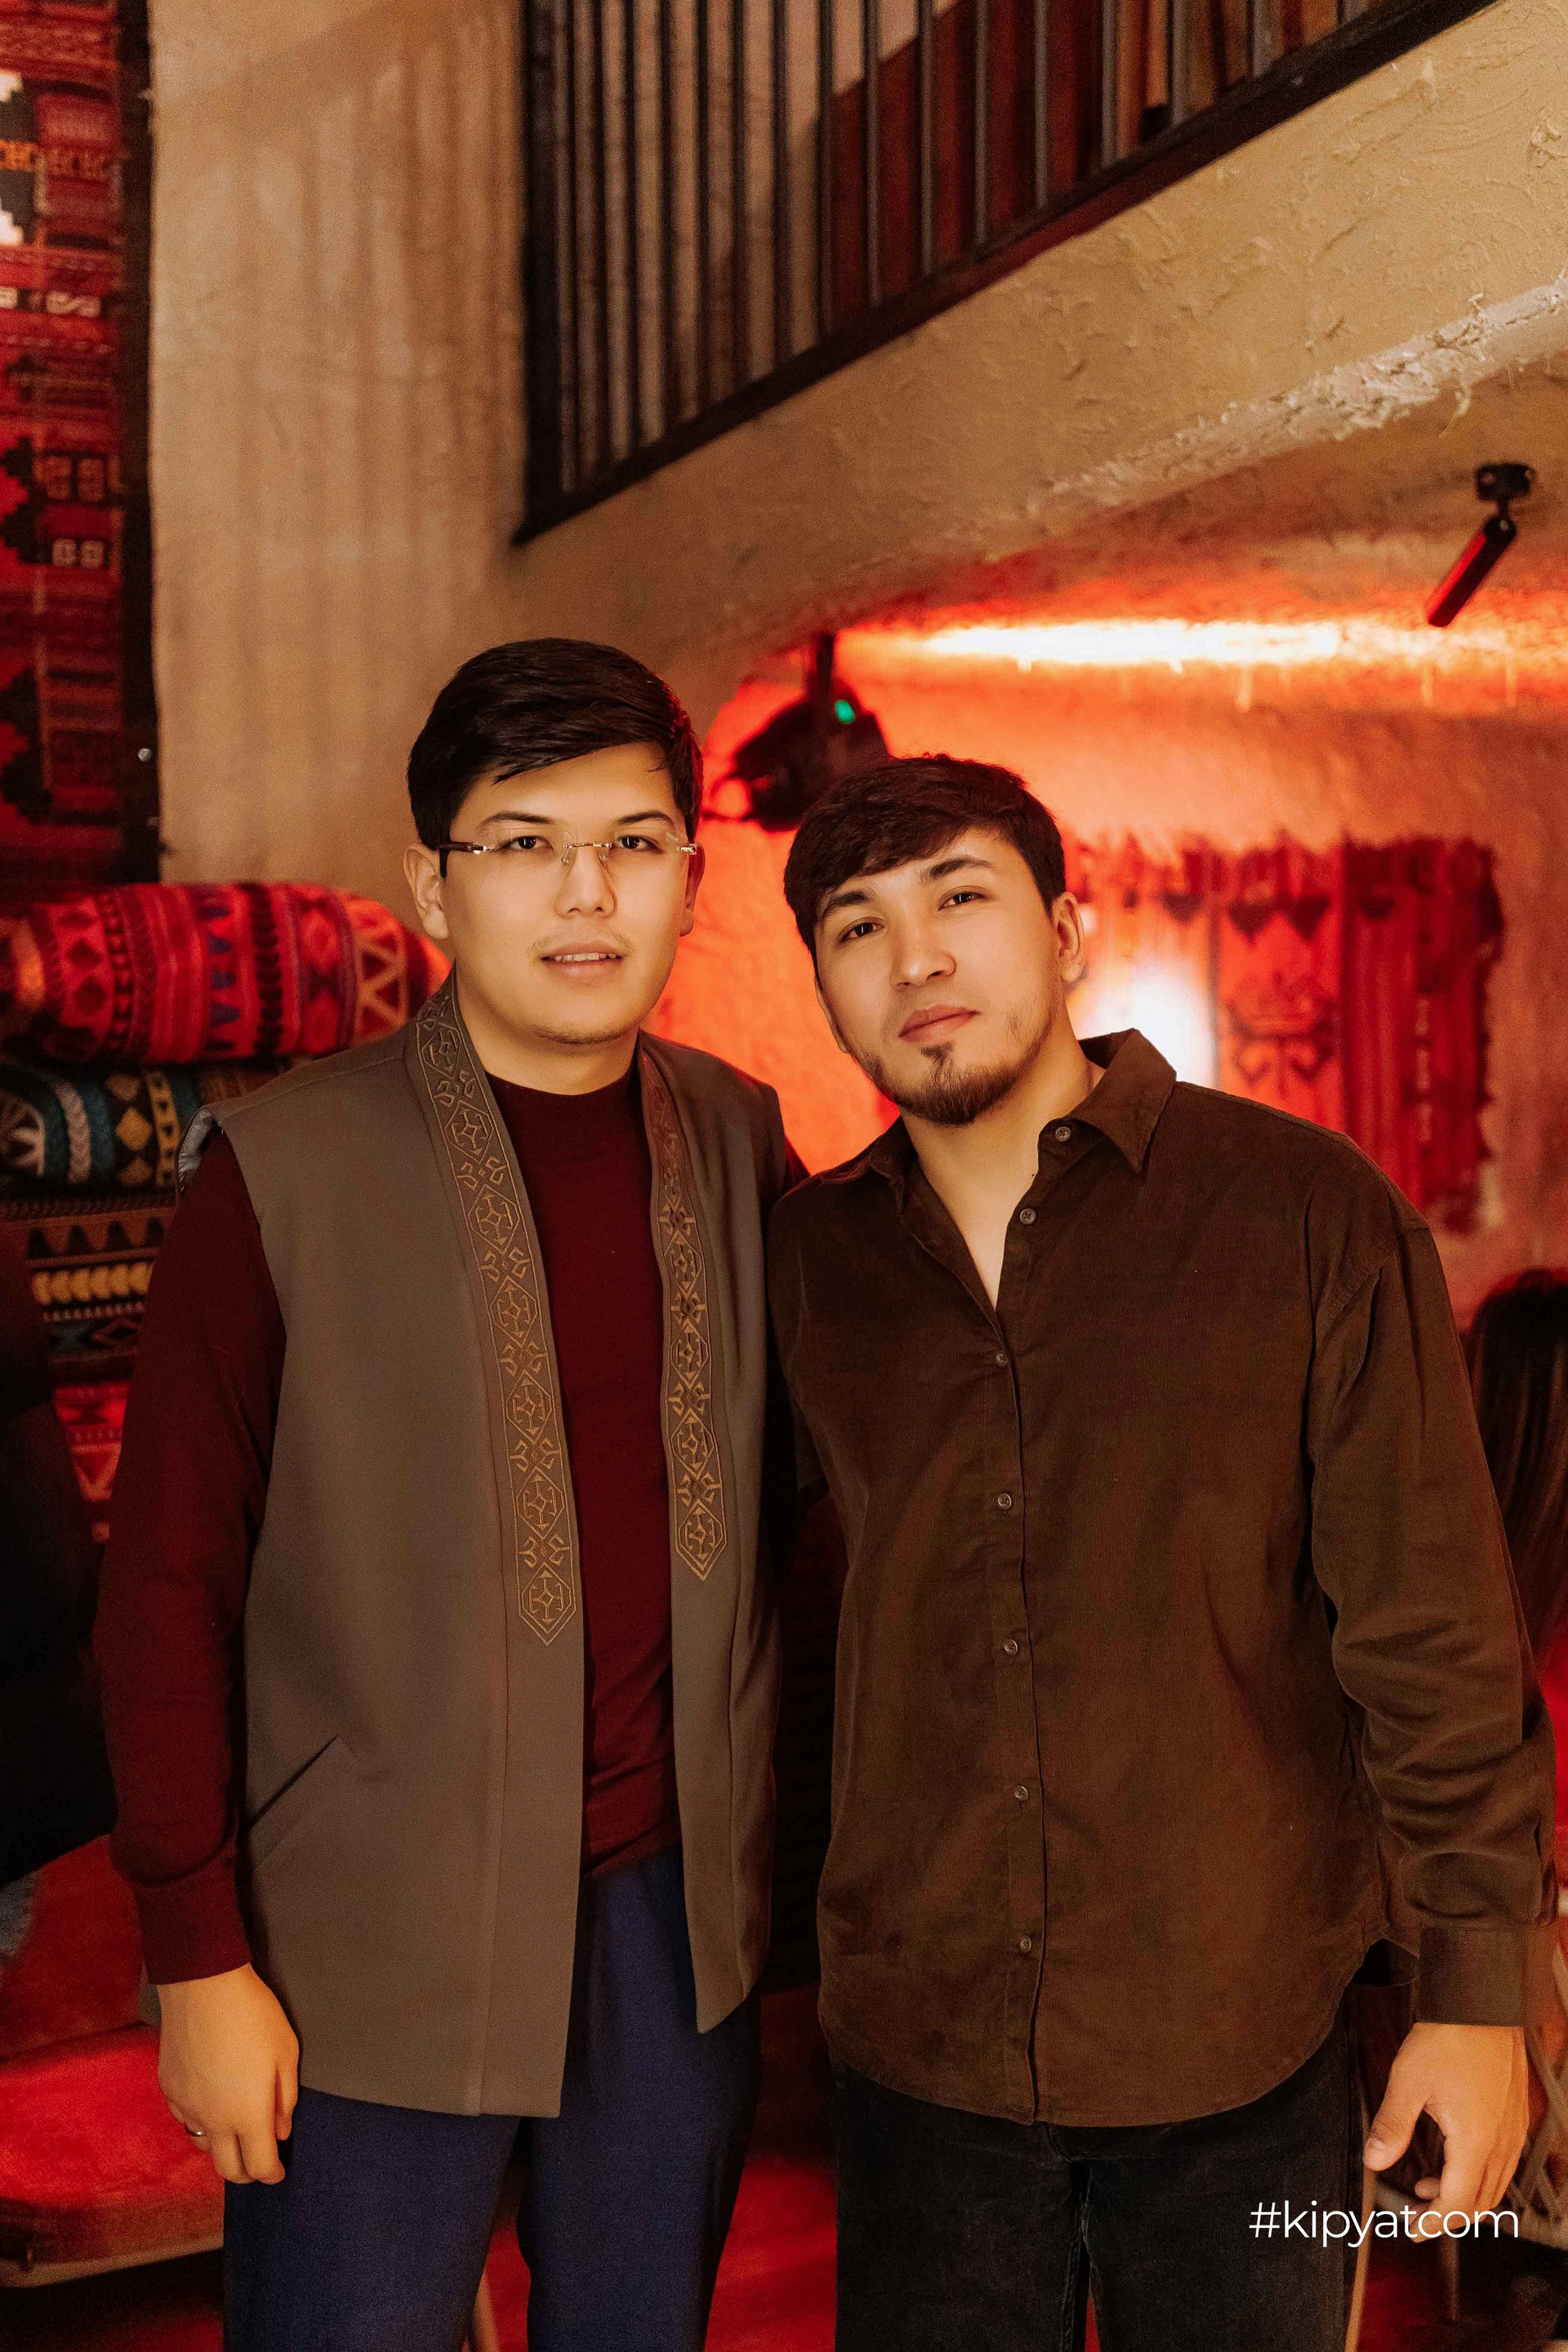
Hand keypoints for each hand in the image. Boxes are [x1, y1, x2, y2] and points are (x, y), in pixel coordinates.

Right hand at [157, 1963, 299, 2185]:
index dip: (272, 2174)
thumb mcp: (286, 2052)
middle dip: (247, 2173)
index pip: (259, 2166)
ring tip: (236, 2129)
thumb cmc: (252, 2015)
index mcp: (248, 2114)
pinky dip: (202, 2120)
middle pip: (228, 2170)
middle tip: (259, 2161)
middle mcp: (214, 2120)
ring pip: (203, 2145)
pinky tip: (212, 2101)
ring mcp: (187, 2107)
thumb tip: (280, 2129)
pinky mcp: (169, 2090)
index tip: (279, 2171)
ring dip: (222, 2146)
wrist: (203, 1987)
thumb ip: (284, 2097)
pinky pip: (186, 2118)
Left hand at [1363, 2021, 1527, 2225]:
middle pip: (1481, 2202)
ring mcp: (1513, 2131)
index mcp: (1476, 2142)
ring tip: (1428, 2185)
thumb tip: (1375, 2161)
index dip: (1433, 2222)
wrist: (1481, 2005)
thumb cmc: (1448, 2039)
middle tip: (1418, 2214)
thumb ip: (1393, 2127)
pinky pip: (1502, 2163)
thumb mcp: (1407, 2082)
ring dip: (1464, 2195)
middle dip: (1449, 2215)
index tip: (1412, 2229)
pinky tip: (1454, 2157)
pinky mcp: (1515, 2117)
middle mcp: (1502, 2143)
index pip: (1456, 2202)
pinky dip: (1479, 2174)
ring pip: (1495, 2185)